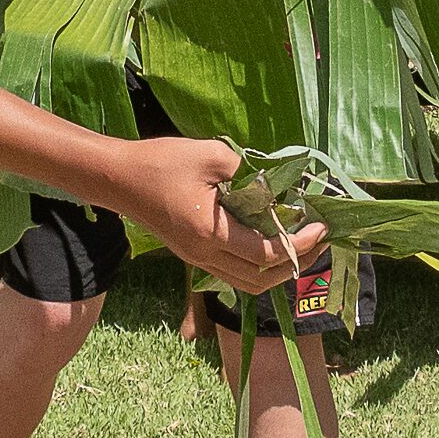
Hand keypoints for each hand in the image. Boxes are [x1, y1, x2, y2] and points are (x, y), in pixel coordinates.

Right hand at [116, 135, 310, 292]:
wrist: (117, 179)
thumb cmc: (161, 162)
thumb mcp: (212, 156)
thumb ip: (250, 173)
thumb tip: (280, 188)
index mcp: (211, 234)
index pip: (267, 254)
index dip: (300, 244)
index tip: (322, 226)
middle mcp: (204, 256)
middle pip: (261, 279)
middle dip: (297, 262)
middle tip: (320, 239)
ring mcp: (196, 259)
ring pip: (247, 281)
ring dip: (278, 269)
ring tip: (301, 244)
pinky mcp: (191, 254)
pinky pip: (232, 272)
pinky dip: (258, 264)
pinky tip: (270, 240)